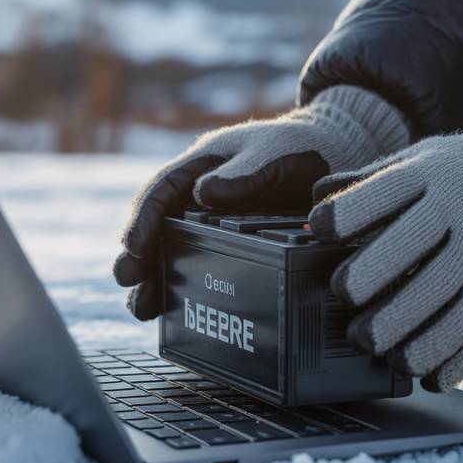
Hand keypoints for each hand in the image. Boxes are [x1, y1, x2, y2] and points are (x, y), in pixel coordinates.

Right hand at [113, 87, 408, 319]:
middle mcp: (198, 199)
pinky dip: (187, 290)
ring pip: (175, 253)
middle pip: (157, 229)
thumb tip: (204, 193)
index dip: (143, 219)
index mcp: (200, 166)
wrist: (334, 158)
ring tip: (143, 308)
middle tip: (127, 282)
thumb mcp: (271, 154)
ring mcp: (214, 225)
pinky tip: (177, 314)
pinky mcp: (233, 248)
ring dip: (156, 280)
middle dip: (139, 257)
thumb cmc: (298, 148)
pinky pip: (204, 269)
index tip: (134, 247)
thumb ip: (244, 174)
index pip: (161, 192)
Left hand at [307, 108, 462, 390]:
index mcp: (437, 177)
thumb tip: (314, 205)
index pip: (388, 192)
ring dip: (410, 333)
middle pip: (418, 250)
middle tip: (342, 298)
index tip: (320, 228)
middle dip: (374, 276)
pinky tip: (427, 376)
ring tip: (376, 348)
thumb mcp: (426, 161)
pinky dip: (454, 360)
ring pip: (451, 302)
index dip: (350, 212)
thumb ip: (372, 183)